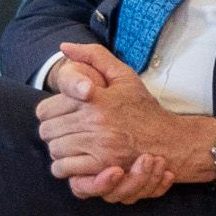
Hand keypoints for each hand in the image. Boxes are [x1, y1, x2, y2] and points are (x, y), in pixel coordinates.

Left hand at [37, 43, 212, 199]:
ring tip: (72, 147)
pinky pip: (64, 168)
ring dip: (59, 150)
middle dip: (53, 133)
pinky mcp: (102, 165)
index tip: (62, 116)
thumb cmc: (145, 109)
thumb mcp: (124, 76)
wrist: (171, 140)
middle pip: (47, 131)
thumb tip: (64, 46)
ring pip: (54, 150)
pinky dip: (65, 168)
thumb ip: (94, 55)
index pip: (45, 110)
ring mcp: (98, 144)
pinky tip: (76, 162)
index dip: (50, 114)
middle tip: (67, 133)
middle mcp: (94, 120)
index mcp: (94, 98)